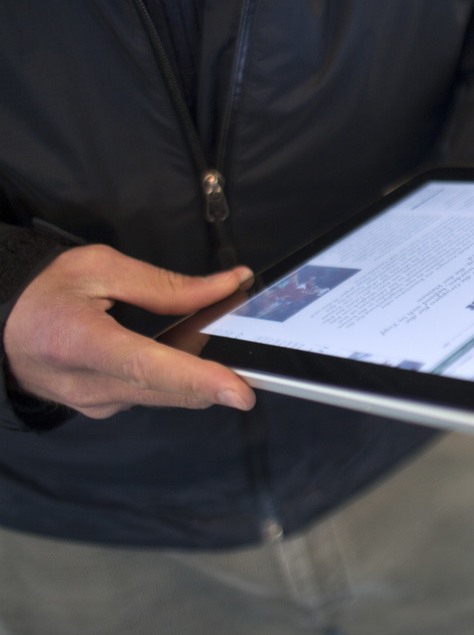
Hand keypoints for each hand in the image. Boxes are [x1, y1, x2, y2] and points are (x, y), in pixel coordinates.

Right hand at [3, 245, 256, 418]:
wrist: (0, 325)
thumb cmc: (44, 291)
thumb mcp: (100, 268)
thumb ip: (166, 284)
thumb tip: (226, 287)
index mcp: (78, 342)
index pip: (146, 367)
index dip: (197, 379)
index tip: (239, 391)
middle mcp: (86, 385)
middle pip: (166, 389)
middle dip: (216, 373)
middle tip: (246, 347)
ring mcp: (94, 403)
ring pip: (165, 395)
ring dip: (196, 370)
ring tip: (206, 332)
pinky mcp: (103, 408)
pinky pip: (153, 395)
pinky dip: (176, 374)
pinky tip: (183, 348)